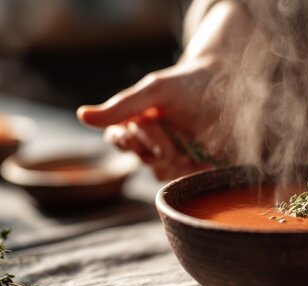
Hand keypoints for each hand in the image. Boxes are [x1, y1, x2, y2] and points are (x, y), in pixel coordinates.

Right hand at [76, 1, 252, 179]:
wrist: (225, 84)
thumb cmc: (185, 85)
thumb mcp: (154, 92)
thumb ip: (121, 107)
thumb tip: (82, 116)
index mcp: (138, 124)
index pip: (118, 140)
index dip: (126, 138)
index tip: (140, 123)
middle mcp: (154, 143)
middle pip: (141, 157)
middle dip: (153, 144)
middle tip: (167, 127)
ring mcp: (177, 157)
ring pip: (160, 172)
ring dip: (172, 157)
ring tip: (186, 140)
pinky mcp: (198, 168)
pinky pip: (184, 179)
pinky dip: (190, 167)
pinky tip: (199, 151)